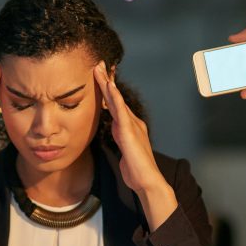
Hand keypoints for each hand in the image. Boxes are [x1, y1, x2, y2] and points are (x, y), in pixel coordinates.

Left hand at [94, 63, 176, 228]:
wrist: (148, 181)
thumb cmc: (136, 170)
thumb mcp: (124, 150)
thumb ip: (119, 138)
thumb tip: (113, 132)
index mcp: (129, 126)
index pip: (115, 104)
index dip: (106, 90)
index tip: (98, 76)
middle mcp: (132, 122)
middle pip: (115, 97)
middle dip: (106, 80)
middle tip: (97, 64)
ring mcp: (132, 125)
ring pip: (117, 100)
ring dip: (107, 84)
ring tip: (99, 69)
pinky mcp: (129, 132)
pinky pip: (120, 110)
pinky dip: (114, 97)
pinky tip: (109, 86)